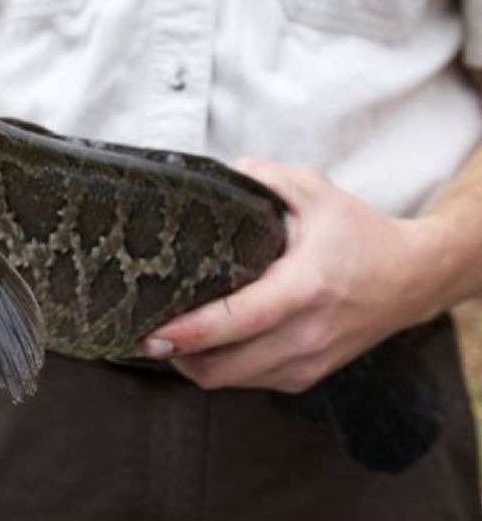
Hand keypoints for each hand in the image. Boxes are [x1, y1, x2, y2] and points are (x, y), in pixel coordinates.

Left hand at [140, 158, 442, 392]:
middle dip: (176, 356)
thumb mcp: (316, 192)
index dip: (193, 331)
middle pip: (223, 367)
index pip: (241, 319)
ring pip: (230, 381)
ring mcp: (308, 362)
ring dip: (194, 364)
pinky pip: (248, 382)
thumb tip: (220, 173)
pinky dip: (220, 368)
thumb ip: (266, 179)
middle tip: (144, 333)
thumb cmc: (358, 234)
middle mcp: (307, 334)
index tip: (153, 333)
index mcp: (307, 287)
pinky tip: (206, 344)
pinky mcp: (305, 377)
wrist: (412, 279)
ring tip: (169, 337)